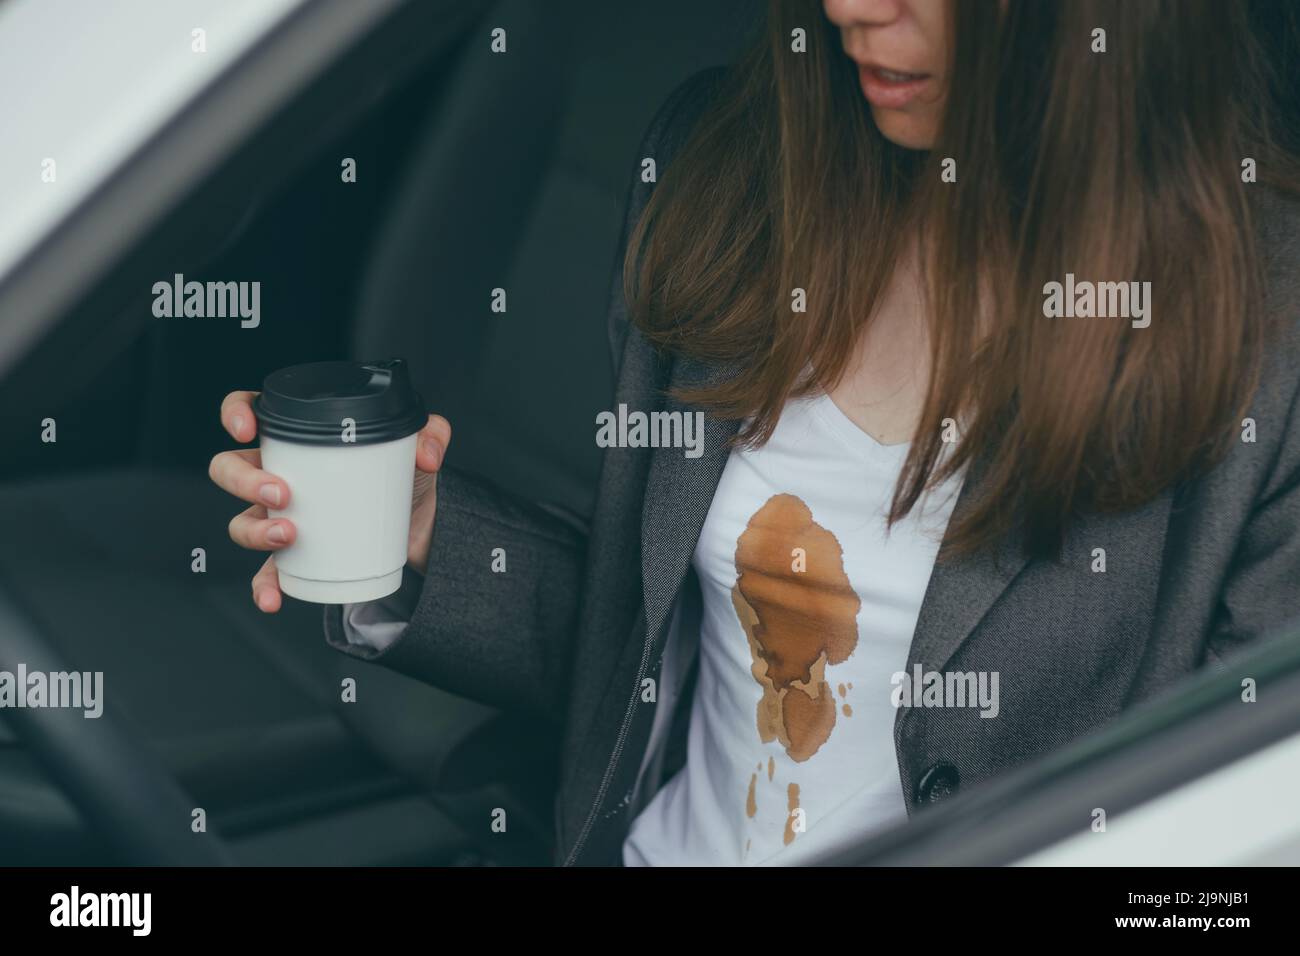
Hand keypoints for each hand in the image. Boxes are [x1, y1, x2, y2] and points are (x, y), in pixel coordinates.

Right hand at [209, 389, 450, 611]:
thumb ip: (433, 433)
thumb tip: (426, 453)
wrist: (418, 527)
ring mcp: (280, 516)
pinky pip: (266, 573)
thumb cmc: (403, 478)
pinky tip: (274, 597)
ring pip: (240, 521)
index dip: (236, 413)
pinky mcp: (294, 555)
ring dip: (254, 530)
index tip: (248, 429)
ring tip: (289, 535)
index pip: (250, 412)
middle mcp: (279, 474)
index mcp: (298, 439)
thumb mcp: (420, 448)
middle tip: (282, 492)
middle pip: (229, 468)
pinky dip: (264, 586)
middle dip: (243, 480)